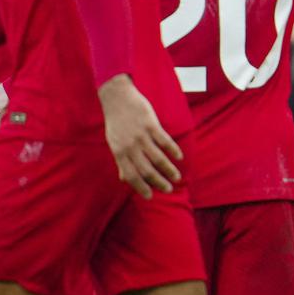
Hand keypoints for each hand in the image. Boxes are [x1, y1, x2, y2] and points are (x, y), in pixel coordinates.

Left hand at [98, 75, 183, 198]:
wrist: (117, 98)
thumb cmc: (116, 122)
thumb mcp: (114, 142)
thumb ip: (121, 160)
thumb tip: (124, 179)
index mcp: (119, 152)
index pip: (131, 175)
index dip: (141, 188)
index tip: (151, 196)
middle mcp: (130, 146)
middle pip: (146, 170)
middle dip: (158, 182)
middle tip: (169, 189)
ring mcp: (141, 136)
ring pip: (157, 158)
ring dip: (168, 170)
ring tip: (177, 177)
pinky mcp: (151, 124)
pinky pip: (164, 141)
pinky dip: (173, 150)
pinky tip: (179, 157)